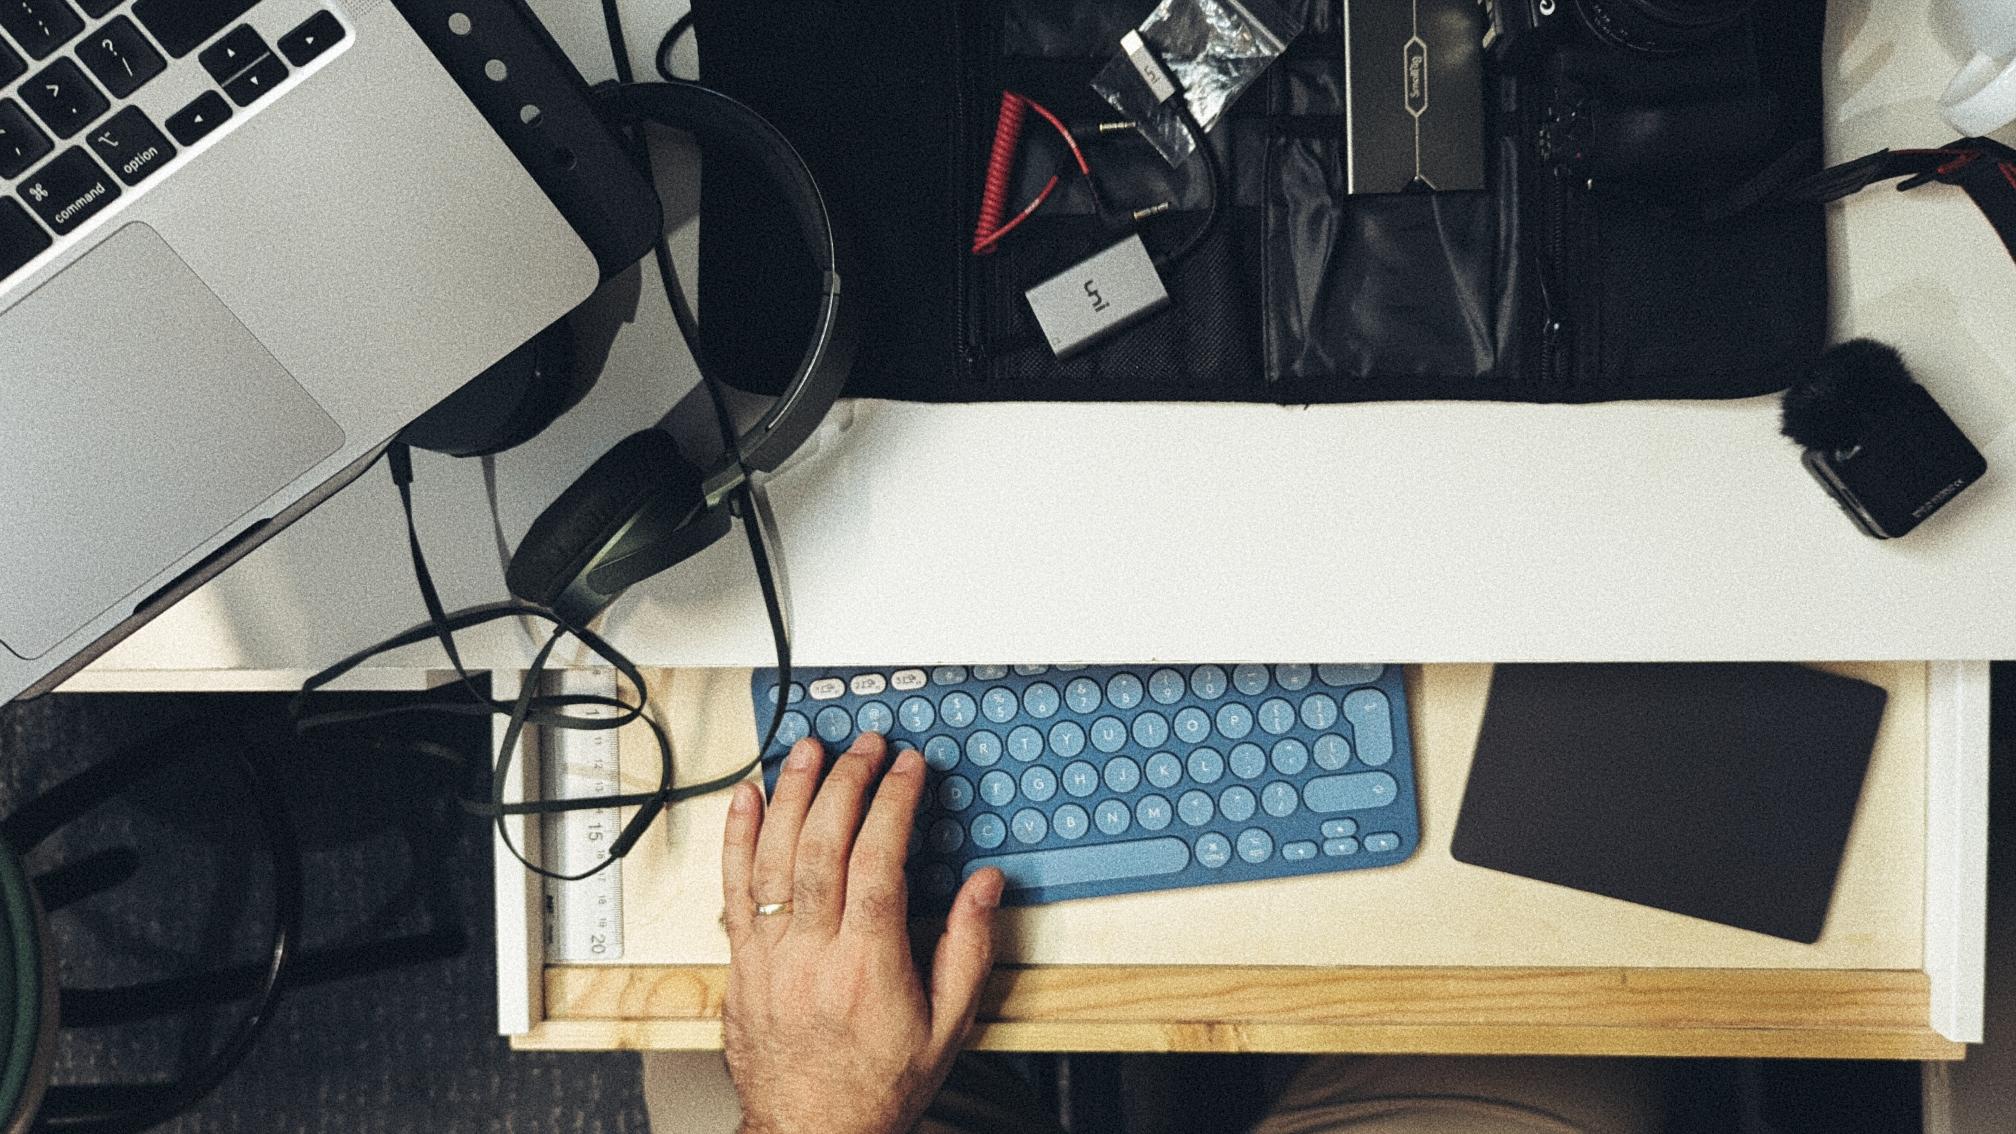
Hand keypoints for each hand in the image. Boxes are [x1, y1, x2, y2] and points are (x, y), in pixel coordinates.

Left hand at [721, 732, 1005, 1133]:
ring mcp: (768, 957)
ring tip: (810, 751)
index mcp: (868, 968)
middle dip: (846, 783)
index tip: (908, 768)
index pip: (878, 862)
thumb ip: (968, 949)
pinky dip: (737, 836)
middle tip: (866, 747)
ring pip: (771, 857)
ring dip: (792, 793)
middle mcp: (812, 956)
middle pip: (821, 846)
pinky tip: (747, 797)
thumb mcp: (948, 1027)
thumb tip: (985, 886)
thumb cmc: (877, 1087)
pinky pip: (732, 888)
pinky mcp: (740, 963)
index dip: (893, 804)